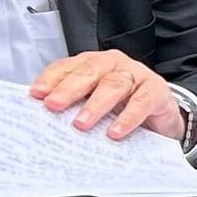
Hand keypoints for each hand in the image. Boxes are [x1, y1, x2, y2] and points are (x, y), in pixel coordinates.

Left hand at [30, 50, 182, 141]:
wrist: (161, 117)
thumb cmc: (122, 107)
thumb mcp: (93, 104)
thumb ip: (72, 105)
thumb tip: (41, 119)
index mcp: (93, 65)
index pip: (68, 66)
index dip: (51, 79)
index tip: (35, 95)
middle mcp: (113, 65)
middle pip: (89, 72)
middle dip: (69, 89)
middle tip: (53, 105)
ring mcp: (136, 75)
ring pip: (113, 85)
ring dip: (95, 105)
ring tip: (80, 123)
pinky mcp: (156, 91)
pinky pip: (141, 102)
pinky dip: (127, 117)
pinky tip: (114, 132)